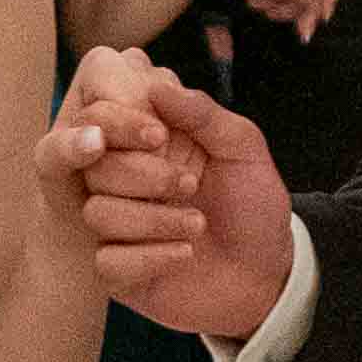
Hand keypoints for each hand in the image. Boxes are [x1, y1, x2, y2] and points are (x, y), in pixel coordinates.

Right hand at [41, 51, 300, 341]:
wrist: (267, 274)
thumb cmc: (253, 205)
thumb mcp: (242, 149)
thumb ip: (202, 114)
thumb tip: (157, 86)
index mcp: (145, 143)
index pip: (101, 118)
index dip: (119, 123)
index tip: (160, 136)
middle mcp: (123, 181)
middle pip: (94, 165)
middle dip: (142, 174)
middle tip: (190, 184)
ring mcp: (116, 227)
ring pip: (98, 213)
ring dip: (152, 219)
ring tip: (198, 225)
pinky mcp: (118, 271)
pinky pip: (107, 261)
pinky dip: (150, 257)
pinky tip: (185, 254)